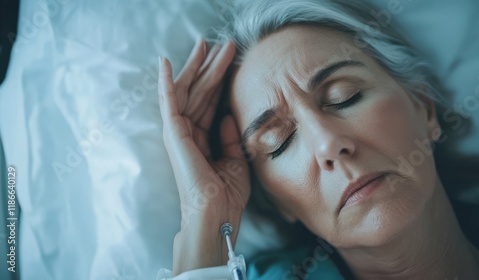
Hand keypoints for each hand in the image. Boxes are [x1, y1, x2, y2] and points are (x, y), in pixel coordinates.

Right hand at [158, 38, 249, 232]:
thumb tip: (227, 114)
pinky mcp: (173, 134)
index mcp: (204, 139)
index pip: (211, 103)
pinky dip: (165, 82)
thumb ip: (230, 136)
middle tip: (220, 43)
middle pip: (199, 92)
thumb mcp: (236, 159)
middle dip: (210, 67)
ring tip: (205, 43)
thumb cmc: (226, 194)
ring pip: (188, 91)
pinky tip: (165, 63)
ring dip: (196, 66)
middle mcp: (189, 133)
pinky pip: (168, 102)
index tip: (230, 60)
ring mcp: (179, 133)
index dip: (220, 81)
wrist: (216, 214)